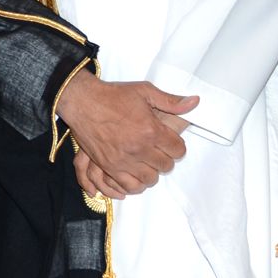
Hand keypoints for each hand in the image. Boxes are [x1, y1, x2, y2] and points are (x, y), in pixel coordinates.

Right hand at [56, 69, 197, 197]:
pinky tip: (135, 175)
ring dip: (151, 172)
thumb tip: (195, 102)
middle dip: (165, 159)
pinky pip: (128, 186)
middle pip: (166, 166)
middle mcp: (139, 148)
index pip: (178, 150)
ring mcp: (123, 159)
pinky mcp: (108, 166)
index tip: (169, 142)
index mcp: (151, 130)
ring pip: (149, 179)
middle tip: (157, 150)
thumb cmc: (113, 95)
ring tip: (146, 163)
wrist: (82, 101)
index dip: (176, 146)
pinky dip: (135, 185)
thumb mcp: (144, 91)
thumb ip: (171, 101)